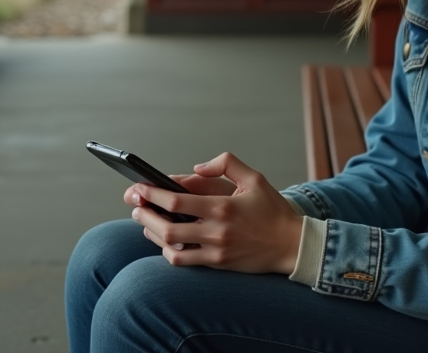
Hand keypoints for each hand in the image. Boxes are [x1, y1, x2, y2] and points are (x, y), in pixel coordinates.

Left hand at [130, 152, 302, 274]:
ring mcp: (215, 251)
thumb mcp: (255, 178)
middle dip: (145, 215)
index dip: (153, 195)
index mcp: (223, 207)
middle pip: (167, 228)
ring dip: (153, 234)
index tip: (139, 188)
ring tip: (145, 221)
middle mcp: (216, 231)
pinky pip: (184, 262)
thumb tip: (197, 167)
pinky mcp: (217, 263)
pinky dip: (169, 251)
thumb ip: (226, 163)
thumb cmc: (273, 210)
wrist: (292, 245)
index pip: (177, 202)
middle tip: (135, 206)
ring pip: (171, 248)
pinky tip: (164, 241)